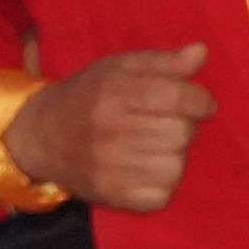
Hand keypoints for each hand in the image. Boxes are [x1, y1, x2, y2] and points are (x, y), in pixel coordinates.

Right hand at [6, 47, 215, 212]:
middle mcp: (110, 131)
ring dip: (176, 153)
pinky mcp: (114, 196)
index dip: (199, 100)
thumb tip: (201, 53)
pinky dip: (164, 180)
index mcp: (114, 93)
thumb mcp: (120, 68)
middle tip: (170, 120)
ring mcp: (111, 168)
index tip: (203, 103)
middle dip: (185, 124)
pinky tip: (149, 165)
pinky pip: (163, 193)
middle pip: (180, 132)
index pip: (175, 97)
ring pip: (176, 165)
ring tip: (158, 143)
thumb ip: (163, 62)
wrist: (44, 136)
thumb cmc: (90, 95)